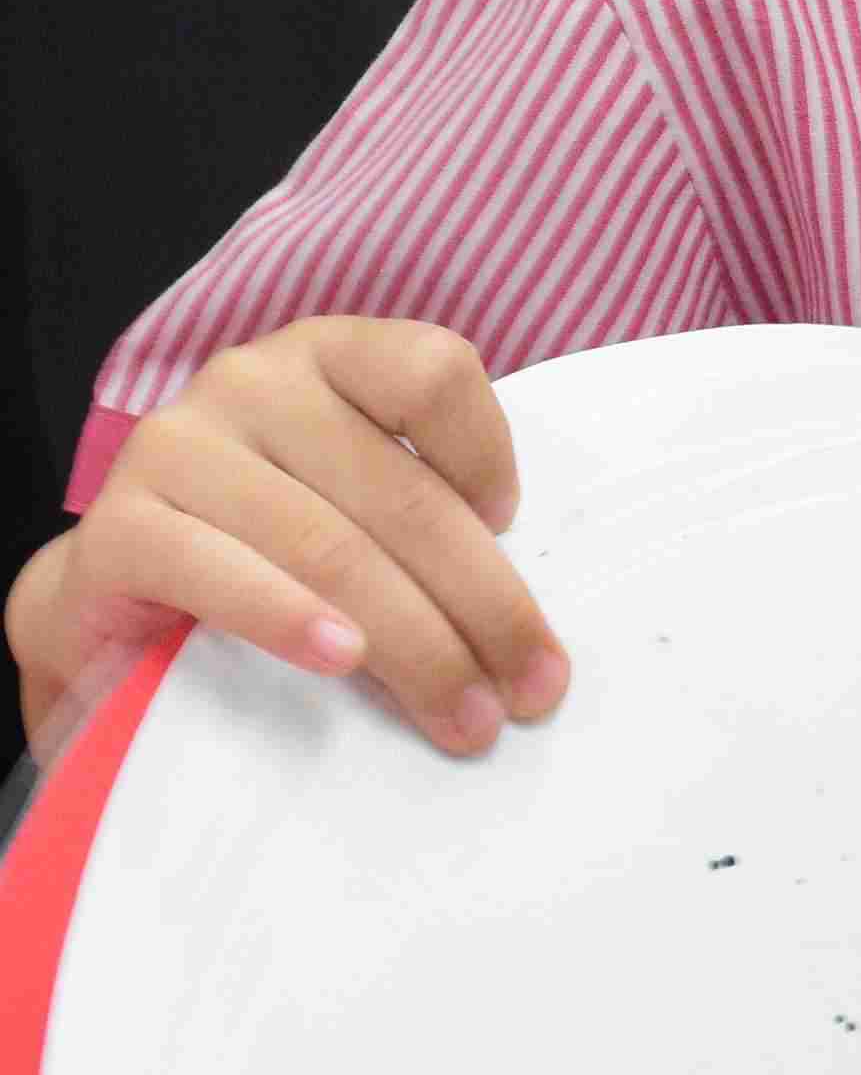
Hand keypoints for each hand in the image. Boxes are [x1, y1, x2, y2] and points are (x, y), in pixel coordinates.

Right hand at [6, 321, 567, 763]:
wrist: (115, 602)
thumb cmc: (265, 553)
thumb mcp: (352, 506)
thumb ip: (422, 520)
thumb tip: (525, 629)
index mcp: (327, 358)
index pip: (432, 372)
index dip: (487, 454)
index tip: (514, 532)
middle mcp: (252, 382)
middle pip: (398, 491)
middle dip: (481, 604)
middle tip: (532, 689)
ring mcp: (177, 447)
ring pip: (328, 544)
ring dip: (414, 643)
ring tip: (464, 716)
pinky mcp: (117, 528)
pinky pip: (218, 573)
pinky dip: (288, 617)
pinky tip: (340, 658)